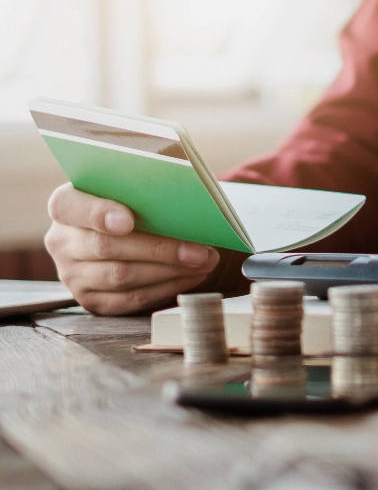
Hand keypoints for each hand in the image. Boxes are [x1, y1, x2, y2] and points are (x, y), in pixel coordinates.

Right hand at [46, 183, 219, 313]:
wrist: (111, 233)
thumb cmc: (126, 204)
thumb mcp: (125, 189)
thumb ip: (142, 189)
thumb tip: (188, 197)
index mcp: (64, 207)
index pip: (70, 206)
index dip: (98, 213)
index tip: (127, 220)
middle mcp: (61, 242)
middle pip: (106, 247)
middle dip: (159, 249)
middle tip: (198, 250)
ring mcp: (73, 275)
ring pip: (121, 277)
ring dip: (169, 271)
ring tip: (203, 262)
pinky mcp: (92, 301)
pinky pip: (130, 300)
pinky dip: (165, 288)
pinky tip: (190, 276)